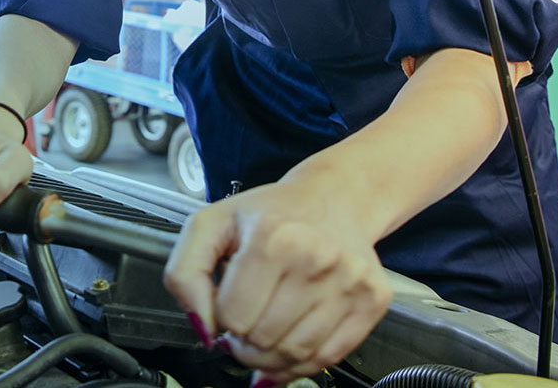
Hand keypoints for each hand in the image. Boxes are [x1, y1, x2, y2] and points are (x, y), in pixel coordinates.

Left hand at [164, 185, 391, 380]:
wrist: (335, 196)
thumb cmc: (271, 212)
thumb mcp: (212, 224)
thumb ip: (185, 274)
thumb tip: (203, 329)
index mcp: (272, 236)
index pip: (232, 317)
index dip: (223, 316)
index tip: (231, 300)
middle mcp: (315, 258)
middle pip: (263, 341)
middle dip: (246, 338)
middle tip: (250, 315)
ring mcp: (348, 281)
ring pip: (295, 356)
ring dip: (272, 354)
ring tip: (269, 325)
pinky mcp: (372, 299)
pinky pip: (328, 358)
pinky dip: (303, 361)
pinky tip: (293, 337)